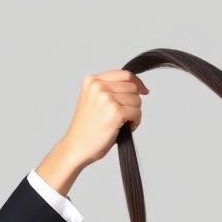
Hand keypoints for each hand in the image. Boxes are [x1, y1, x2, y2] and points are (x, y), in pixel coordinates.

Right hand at [36, 70, 148, 195]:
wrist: (76, 147)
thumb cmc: (87, 130)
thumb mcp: (94, 101)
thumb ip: (109, 90)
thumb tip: (137, 88)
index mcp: (92, 80)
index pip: (124, 74)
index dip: (137, 83)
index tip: (144, 91)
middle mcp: (98, 86)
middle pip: (132, 88)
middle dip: (133, 103)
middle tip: (125, 118)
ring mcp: (106, 98)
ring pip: (137, 100)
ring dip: (134, 114)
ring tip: (122, 125)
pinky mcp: (115, 112)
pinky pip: (137, 113)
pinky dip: (135, 123)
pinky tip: (125, 129)